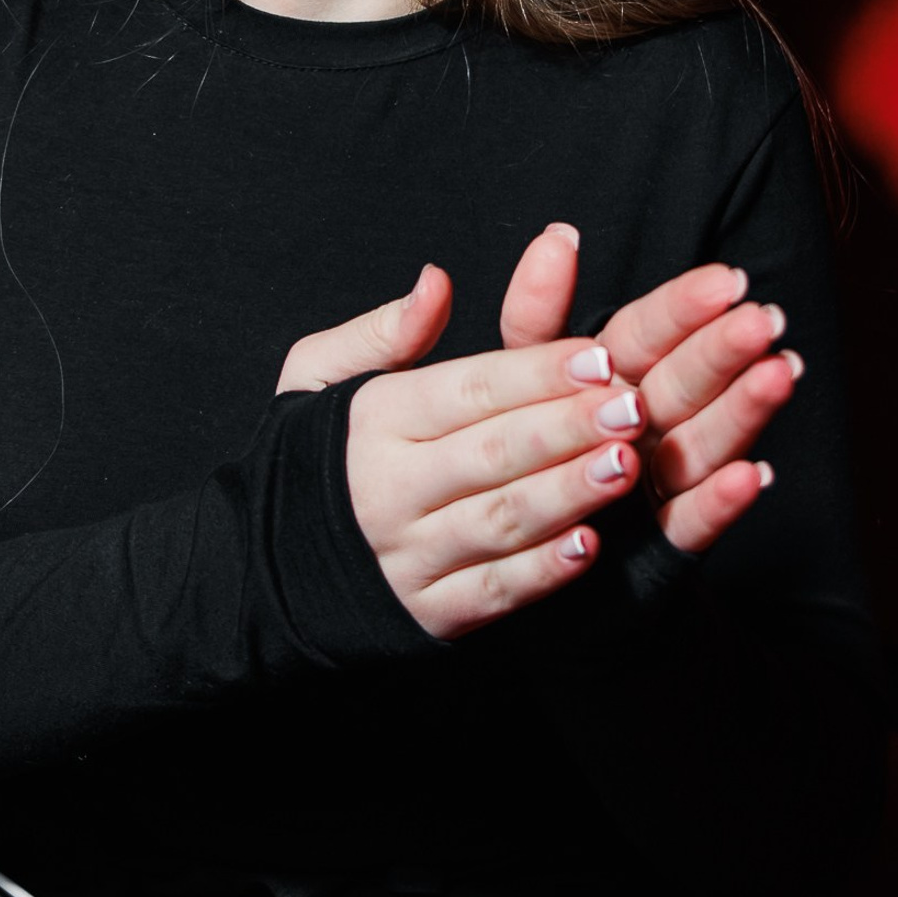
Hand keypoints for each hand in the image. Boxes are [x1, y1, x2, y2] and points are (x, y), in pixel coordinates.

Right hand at [288, 224, 801, 636]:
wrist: (264, 568)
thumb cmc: (312, 454)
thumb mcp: (319, 377)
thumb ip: (383, 331)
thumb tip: (437, 281)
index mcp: (373, 421)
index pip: (466, 390)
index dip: (536, 372)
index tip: (601, 354)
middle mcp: (388, 489)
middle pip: (491, 452)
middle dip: (566, 427)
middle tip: (633, 405)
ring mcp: (408, 557)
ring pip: (498, 521)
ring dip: (566, 493)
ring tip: (625, 465)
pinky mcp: (427, 615)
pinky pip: (490, 593)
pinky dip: (540, 573)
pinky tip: (589, 547)